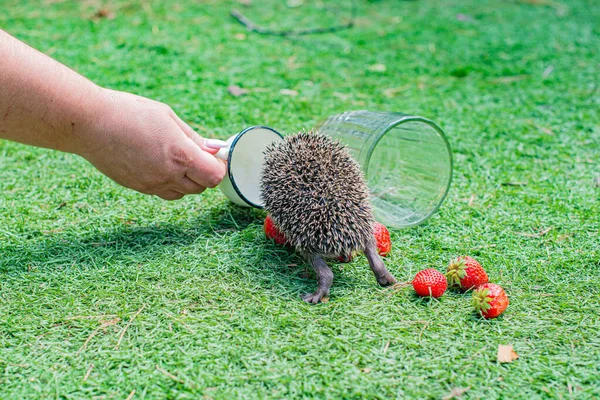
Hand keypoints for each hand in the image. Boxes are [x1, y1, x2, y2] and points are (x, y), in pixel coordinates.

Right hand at [78, 89, 226, 199]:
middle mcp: (168, 174)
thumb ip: (193, 137)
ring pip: (182, 193)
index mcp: (180, 154)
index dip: (218, 167)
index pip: (214, 176)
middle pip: (201, 187)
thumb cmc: (130, 112)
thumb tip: (214, 150)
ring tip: (176, 159)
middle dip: (204, 173)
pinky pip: (163, 192)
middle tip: (197, 156)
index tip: (215, 157)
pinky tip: (159, 163)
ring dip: (187, 180)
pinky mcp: (137, 187)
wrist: (89, 123)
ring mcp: (151, 184)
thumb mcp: (168, 117)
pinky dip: (169, 183)